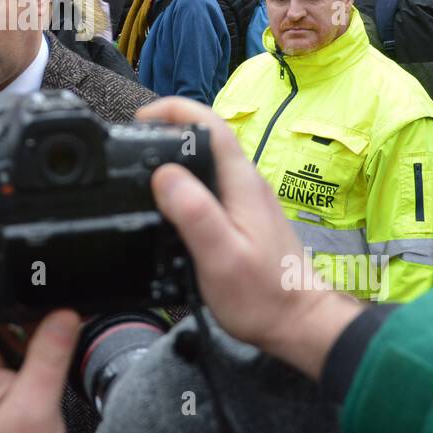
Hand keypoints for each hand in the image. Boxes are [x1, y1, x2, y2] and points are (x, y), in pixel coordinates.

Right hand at [140, 97, 363, 380]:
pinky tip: (170, 202)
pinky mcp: (245, 216)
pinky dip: (186, 181)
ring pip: (209, 161)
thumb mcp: (221, 256)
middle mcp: (247, 183)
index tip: (141, 117)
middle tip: (133, 143)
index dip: (174, 110)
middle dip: (168, 129)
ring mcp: (248, 199)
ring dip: (176, 156)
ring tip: (142, 169)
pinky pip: (212, 184)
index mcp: (241, 183)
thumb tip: (164, 173)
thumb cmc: (263, 296)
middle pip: (207, 137)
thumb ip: (194, 213)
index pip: (210, 124)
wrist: (299, 322)